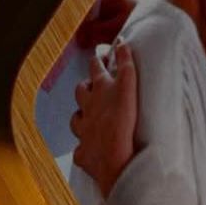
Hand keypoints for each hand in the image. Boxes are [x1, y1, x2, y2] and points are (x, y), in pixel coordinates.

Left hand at [71, 42, 138, 198]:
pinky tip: (90, 150)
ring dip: (81, 116)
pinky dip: (85, 149)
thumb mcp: (128, 89)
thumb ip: (126, 66)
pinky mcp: (84, 154)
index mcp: (99, 94)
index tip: (101, 55)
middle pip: (82, 93)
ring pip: (77, 120)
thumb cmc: (122, 125)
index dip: (98, 61)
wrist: (115, 161)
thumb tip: (121, 43)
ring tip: (87, 116)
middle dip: (86, 86)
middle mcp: (87, 111)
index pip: (95, 70)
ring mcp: (83, 133)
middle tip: (92, 84)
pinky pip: (81, 150)